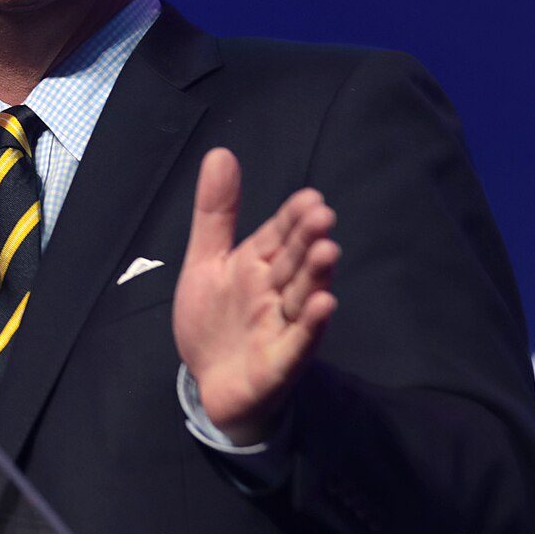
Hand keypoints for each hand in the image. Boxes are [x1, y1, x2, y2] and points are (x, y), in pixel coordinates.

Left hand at [173, 148, 338, 442]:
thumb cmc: (215, 319)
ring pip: (302, 298)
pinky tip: (323, 304)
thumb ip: (216, 213)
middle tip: (323, 216)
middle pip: (295, 262)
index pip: (279, 235)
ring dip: (315, 276)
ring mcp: (282, 326)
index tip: (310, 198)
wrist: (210, 382)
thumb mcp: (206, 261)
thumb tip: (220, 152)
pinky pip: (298, 342)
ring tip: (327, 252)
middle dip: (308, 240)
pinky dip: (310, 326)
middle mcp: (276, 292)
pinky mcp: (281, 362)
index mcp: (258, 265)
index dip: (292, 218)